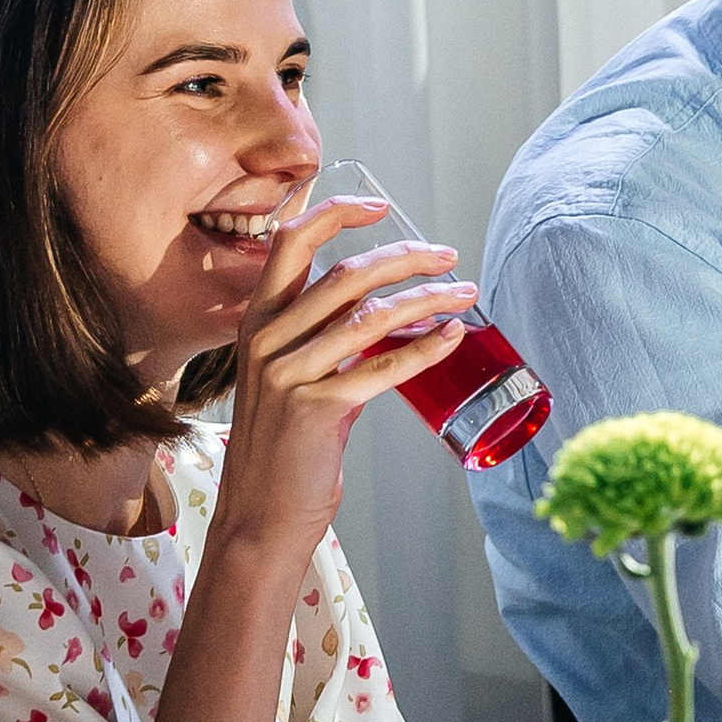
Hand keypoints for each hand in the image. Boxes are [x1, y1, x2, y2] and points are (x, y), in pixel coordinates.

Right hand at [209, 198, 476, 569]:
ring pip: (370, 315)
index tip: (381, 205)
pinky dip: (424, 348)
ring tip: (464, 294)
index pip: (291, 240)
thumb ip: (328, 344)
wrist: (260, 516)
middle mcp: (266, 339)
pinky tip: (452, 337)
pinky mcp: (315, 410)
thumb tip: (387, 320)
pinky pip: (381, 367)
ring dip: (427, 299)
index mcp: (257, 321)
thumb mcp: (293, 379)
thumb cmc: (284, 450)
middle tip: (448, 256)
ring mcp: (287, 373)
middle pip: (346, 272)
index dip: (337, 212)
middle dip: (406, 256)